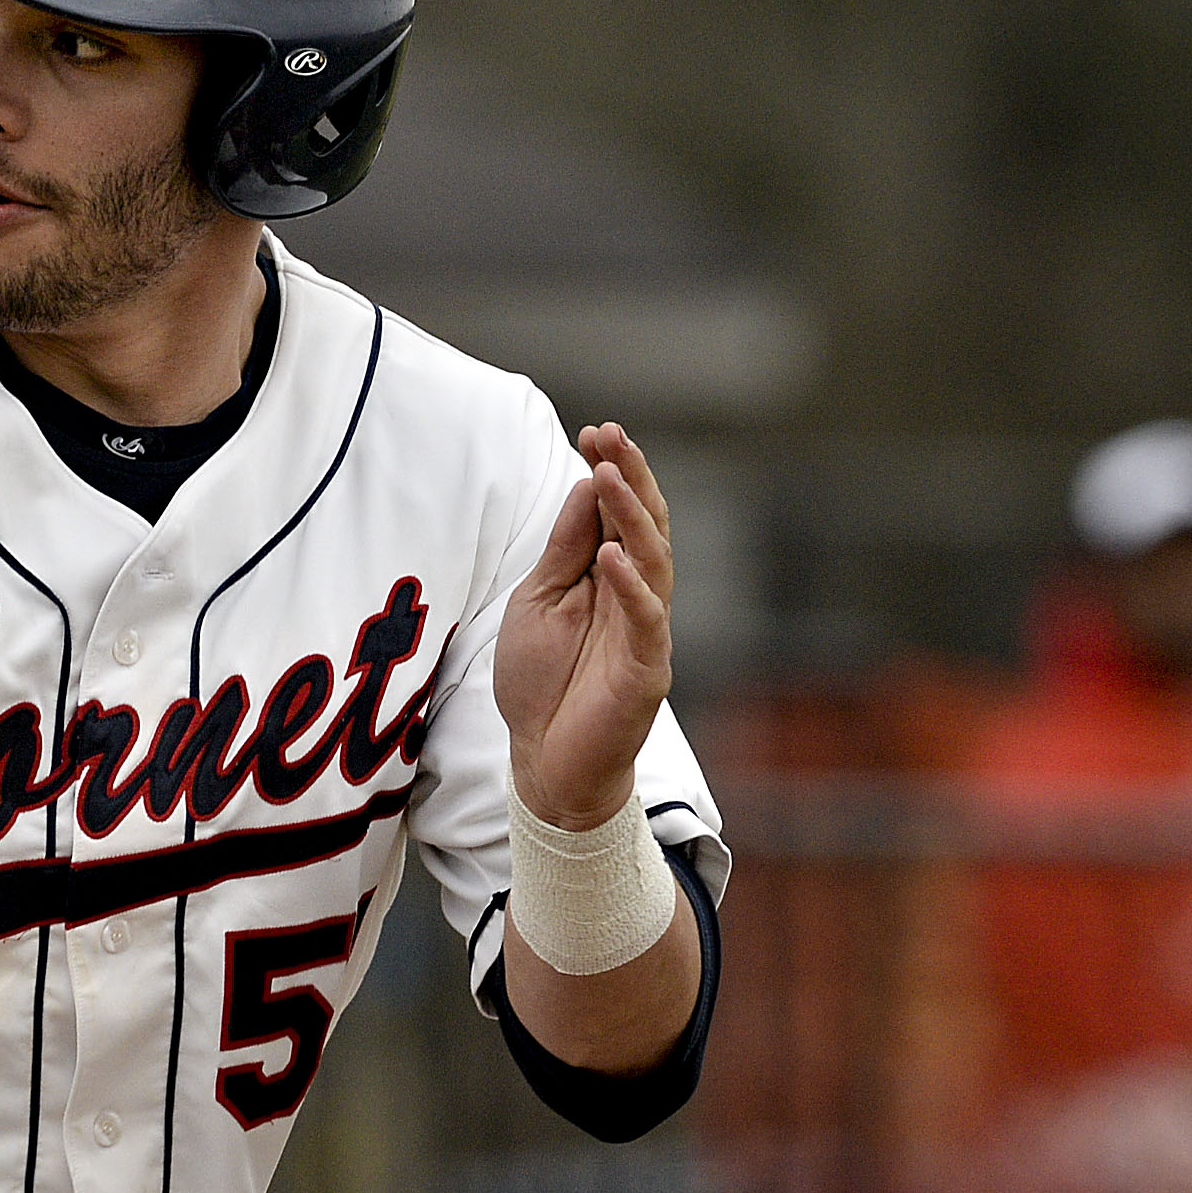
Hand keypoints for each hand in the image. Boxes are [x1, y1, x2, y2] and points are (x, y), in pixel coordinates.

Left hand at [493, 423, 674, 828]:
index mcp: (608, 574)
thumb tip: (586, 485)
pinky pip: (647, 620)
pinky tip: (614, 555)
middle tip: (609, 434)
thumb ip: (564, 550)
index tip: (593, 430)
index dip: (610, 469)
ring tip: (609, 475)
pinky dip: (631, 586)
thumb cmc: (542, 682)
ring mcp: (646, 629)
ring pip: (652, 560)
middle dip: (629, 475)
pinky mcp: (648, 668)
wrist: (545, 762)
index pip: (617, 510)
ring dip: (633, 515)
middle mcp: (635, 593)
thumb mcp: (538, 601)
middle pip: (643, 522)